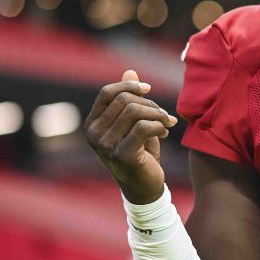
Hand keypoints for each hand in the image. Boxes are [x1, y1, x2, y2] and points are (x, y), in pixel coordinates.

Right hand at [85, 69, 177, 204]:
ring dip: (157, 114)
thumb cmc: (139, 153)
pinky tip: (165, 133)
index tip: (148, 90)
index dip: (129, 86)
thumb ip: (130, 99)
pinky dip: (159, 126)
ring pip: (135, 112)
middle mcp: (93, 134)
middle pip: (124, 100)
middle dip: (149, 103)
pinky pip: (144, 127)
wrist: (144, 187)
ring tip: (166, 123)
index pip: (106, 92)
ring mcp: (105, 145)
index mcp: (92, 123)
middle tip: (163, 115)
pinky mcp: (122, 155)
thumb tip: (130, 72)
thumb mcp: (134, 123)